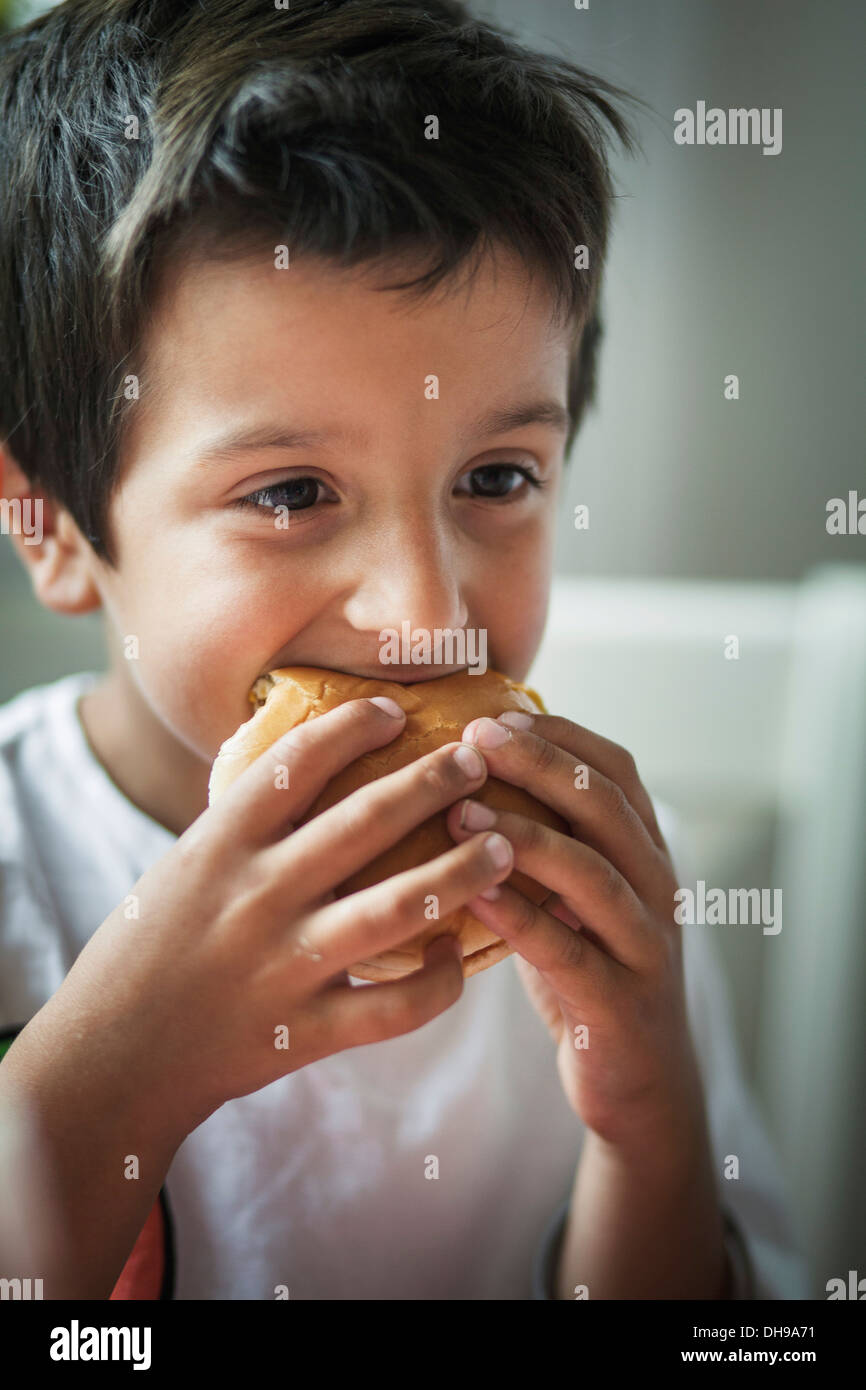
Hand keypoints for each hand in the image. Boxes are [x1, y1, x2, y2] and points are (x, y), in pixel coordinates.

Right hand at [51, 698, 513, 1140]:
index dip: (354, 728)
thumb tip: (311, 768)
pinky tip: (458, 954)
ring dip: (463, 871)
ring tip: (506, 845)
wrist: (112, 1058)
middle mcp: (256, 895)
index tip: (397, 712)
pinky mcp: (305, 1031)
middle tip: (477, 763)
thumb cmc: (150, 950)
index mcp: (220, 845)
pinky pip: (394, 1006)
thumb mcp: (184, 868)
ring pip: (397, 907)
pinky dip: (438, 981)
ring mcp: (284, 965)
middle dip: (433, 784)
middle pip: (365, 823)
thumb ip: (245, 827)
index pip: (297, 764)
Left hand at [446, 711, 703, 1154]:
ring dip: (524, 836)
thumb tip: (465, 775)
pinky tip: (471, 894)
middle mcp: (657, 890)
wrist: (638, 1084)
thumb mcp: (573, 899)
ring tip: (459, 812)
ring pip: (593, 874)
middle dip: (539, 765)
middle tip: (473, 740)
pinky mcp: (620, 1005)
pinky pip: (568, 952)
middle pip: (606, 807)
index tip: (493, 713)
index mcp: (646, 854)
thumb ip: (546, 843)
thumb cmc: (586, 974)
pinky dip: (520, 918)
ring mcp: (645, 947)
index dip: (559, 736)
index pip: (616, 770)